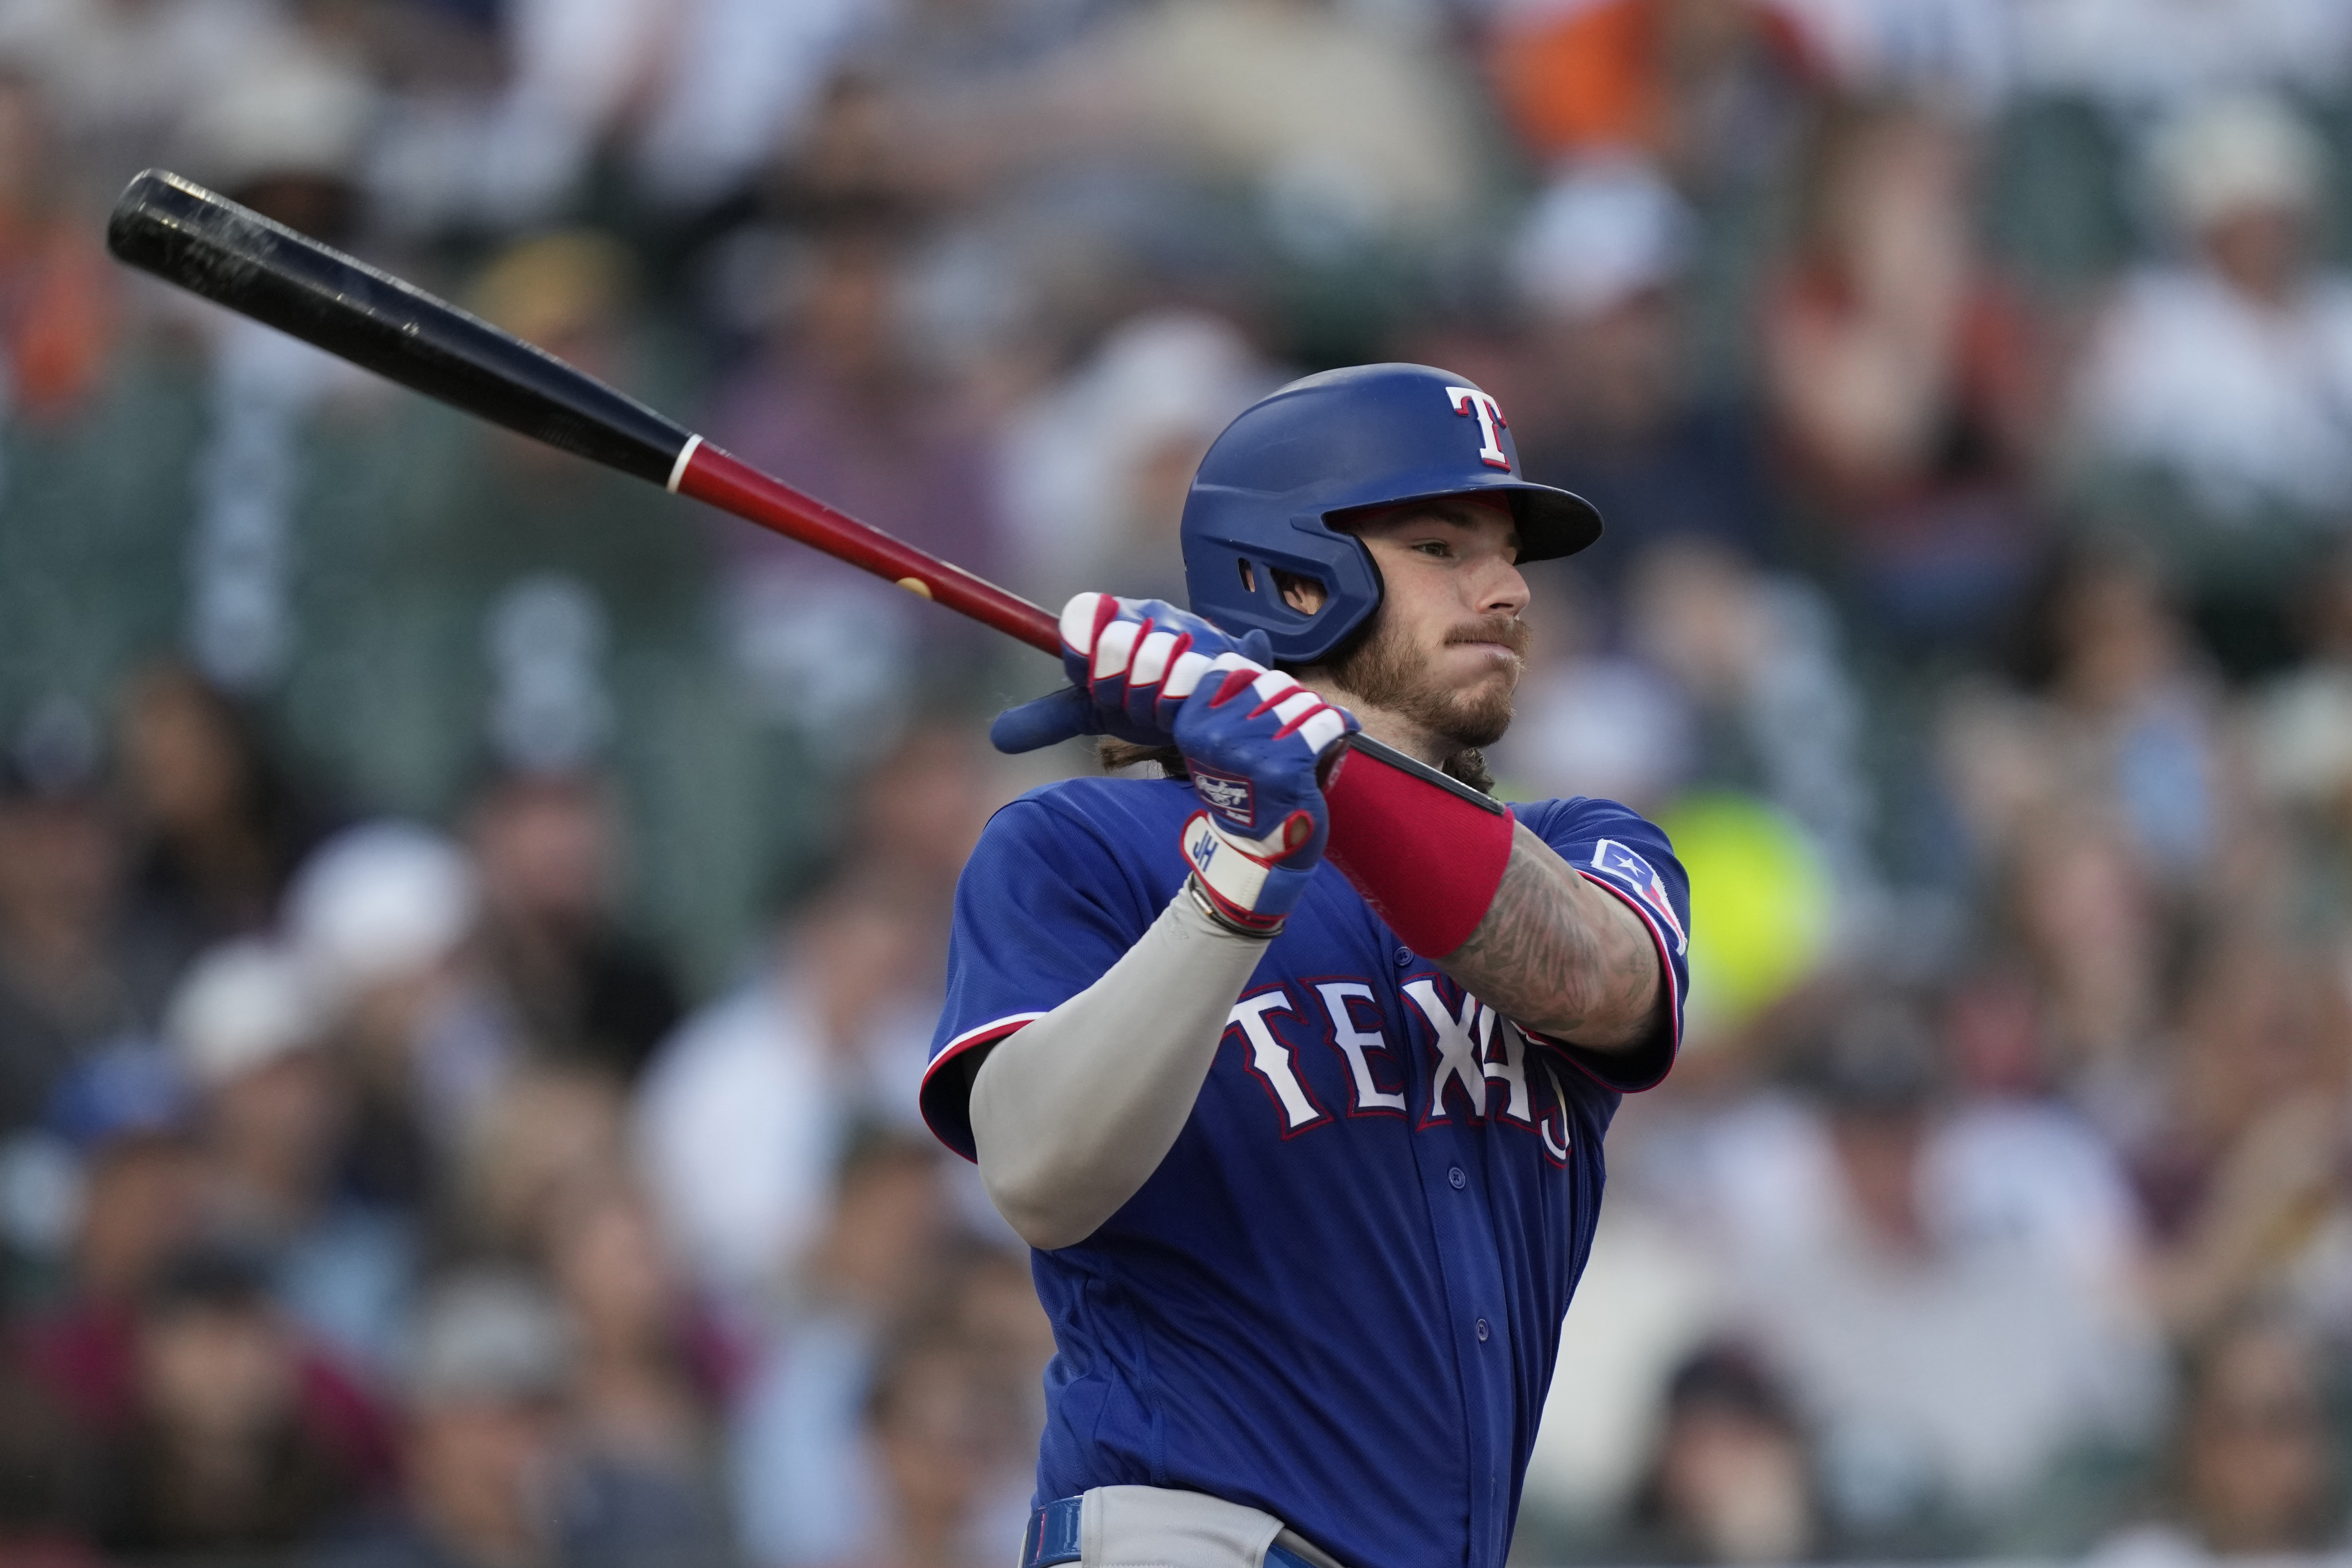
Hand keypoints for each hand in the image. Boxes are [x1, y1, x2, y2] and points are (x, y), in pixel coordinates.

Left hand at [991, 594, 1271, 753]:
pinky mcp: (1226, 655)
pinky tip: (1186, 711)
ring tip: (1161, 708)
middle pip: (1114, 644)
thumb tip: (996, 738)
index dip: (1080, 653)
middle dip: (1116, 687)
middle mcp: (1151, 613)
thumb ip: (1050, 717)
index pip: (1081, 615)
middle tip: (1130, 702)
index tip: (1092, 681)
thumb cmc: (1150, 699)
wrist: (1216, 706)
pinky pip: (1191, 681)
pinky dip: (1180, 707)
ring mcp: (1191, 630)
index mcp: (1114, 616)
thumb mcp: (1098, 708)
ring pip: (1152, 664)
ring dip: (1150, 702)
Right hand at [1171, 654, 1356, 933]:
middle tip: (1296, 723)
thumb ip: (1238, 689)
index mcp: (1193, 723)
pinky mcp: (1287, 765)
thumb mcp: (1224, 739)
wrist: (1259, 851)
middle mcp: (1216, 733)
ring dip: (1315, 712)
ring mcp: (1251, 748)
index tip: (1267, 703)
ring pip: (1300, 699)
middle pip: (1271, 681)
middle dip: (1291, 697)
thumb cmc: (1245, 790)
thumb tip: (1255, 636)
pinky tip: (1345, 729)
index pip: (1233, 666)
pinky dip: (1341, 723)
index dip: (1258, 679)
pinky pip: (1324, 722)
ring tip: (1315, 732)